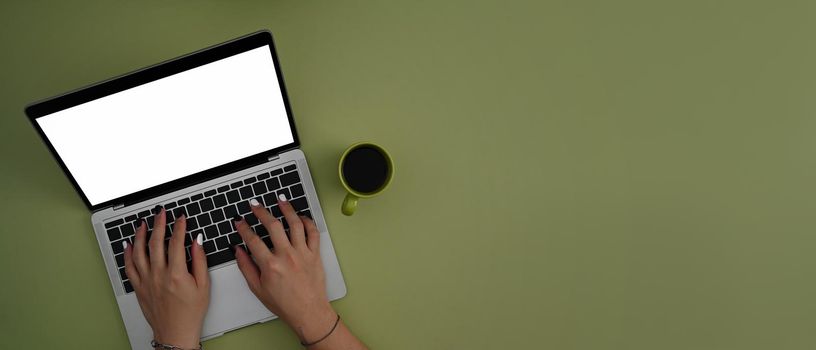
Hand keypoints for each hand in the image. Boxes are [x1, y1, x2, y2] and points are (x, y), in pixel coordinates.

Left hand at [123, 208, 209, 348]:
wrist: (175, 332)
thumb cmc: (191, 312)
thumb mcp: (204, 286)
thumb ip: (200, 261)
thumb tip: (197, 242)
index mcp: (177, 274)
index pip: (176, 243)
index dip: (179, 227)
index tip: (181, 218)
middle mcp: (159, 276)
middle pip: (156, 243)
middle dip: (159, 224)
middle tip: (161, 213)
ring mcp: (146, 281)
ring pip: (139, 252)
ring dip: (141, 235)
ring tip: (143, 223)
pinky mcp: (139, 287)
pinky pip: (129, 267)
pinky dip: (128, 254)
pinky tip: (129, 244)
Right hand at [234, 197, 338, 343]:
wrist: (308, 312)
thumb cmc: (285, 304)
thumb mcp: (258, 289)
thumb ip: (246, 267)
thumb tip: (238, 251)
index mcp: (270, 265)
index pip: (253, 240)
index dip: (243, 228)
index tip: (240, 222)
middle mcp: (287, 256)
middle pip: (273, 225)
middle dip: (261, 211)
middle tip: (255, 205)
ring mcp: (302, 253)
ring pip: (295, 223)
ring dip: (286, 209)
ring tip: (280, 201)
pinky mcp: (315, 254)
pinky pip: (312, 232)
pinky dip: (307, 221)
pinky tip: (300, 216)